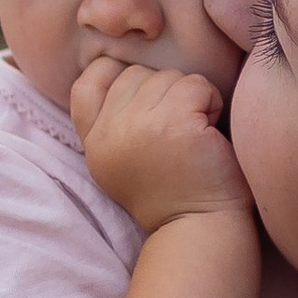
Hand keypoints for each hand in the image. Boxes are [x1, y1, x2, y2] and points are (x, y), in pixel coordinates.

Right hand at [71, 57, 253, 235]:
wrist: (199, 227)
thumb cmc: (171, 194)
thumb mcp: (119, 164)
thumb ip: (110, 124)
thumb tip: (118, 70)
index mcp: (95, 143)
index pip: (86, 84)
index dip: (113, 75)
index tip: (144, 98)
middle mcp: (110, 133)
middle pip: (135, 74)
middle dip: (163, 91)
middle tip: (179, 129)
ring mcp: (141, 127)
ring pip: (168, 77)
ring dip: (191, 97)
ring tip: (194, 133)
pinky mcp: (176, 124)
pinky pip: (196, 85)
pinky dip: (211, 101)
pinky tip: (210, 133)